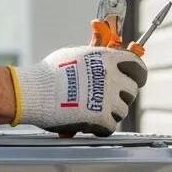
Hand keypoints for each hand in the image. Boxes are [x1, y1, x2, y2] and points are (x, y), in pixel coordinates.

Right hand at [12, 44, 146, 136]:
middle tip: (106, 99)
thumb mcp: (76, 54)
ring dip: (109, 112)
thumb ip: (95, 52)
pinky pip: (110, 127)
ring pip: (122, 110)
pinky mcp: (101, 117)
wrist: (34, 92)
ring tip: (90, 109)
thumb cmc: (50, 72)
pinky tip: (88, 123)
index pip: (137, 66)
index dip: (137, 74)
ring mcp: (107, 98)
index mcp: (107, 58)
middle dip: (121, 96)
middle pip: (131, 91)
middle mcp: (111, 77)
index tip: (135, 80)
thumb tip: (104, 44)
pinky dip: (100, 128)